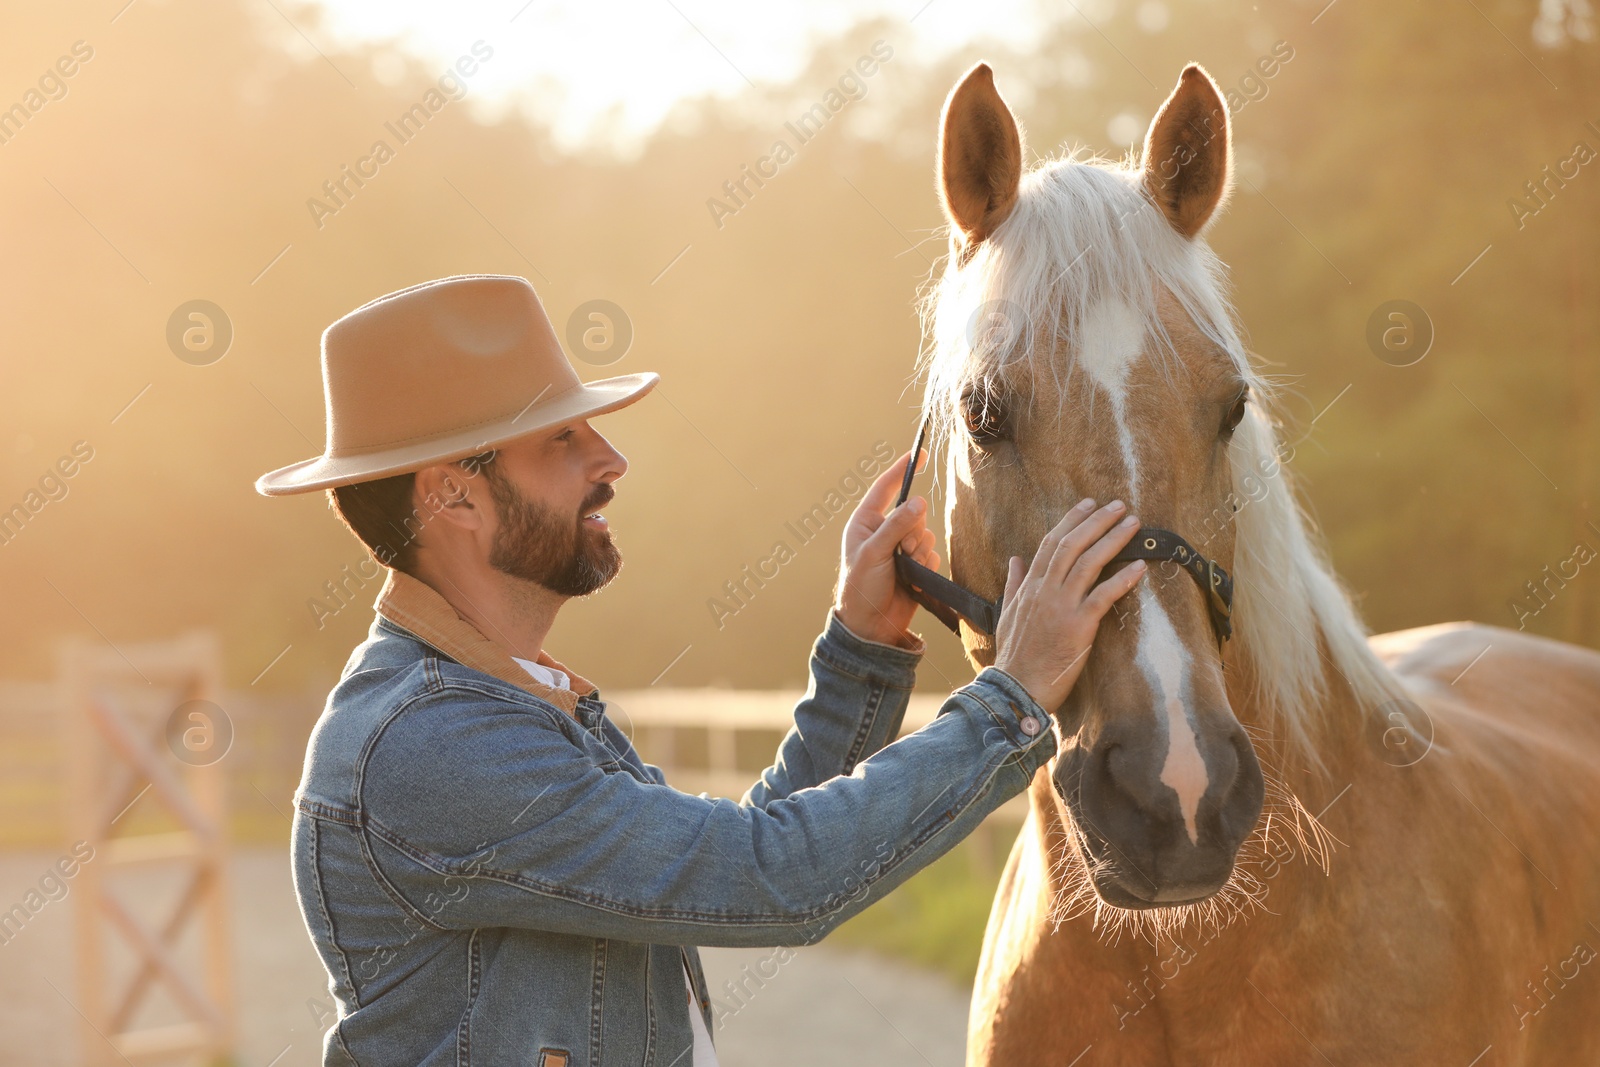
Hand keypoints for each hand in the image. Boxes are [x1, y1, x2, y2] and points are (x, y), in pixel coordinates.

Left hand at [833, 448, 939, 647]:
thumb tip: (920, 501)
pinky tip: (915, 578)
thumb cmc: (861, 587)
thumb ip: (897, 526)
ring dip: (920, 550)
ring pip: (925, 533)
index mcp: (865, 522)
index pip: (885, 488)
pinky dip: (926, 564)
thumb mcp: (875, 553)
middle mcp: (883, 531)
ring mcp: (900, 548)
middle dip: (914, 530)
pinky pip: (931, 553)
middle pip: (913, 512)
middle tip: (905, 550)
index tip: (918, 454)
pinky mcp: (914, 565)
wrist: (872, 625)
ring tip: (907, 567)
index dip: (901, 470)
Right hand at [993, 498, 1146, 713]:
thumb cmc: (1014, 656)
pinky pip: (1104, 596)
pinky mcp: (1078, 626)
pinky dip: (1122, 578)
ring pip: (1089, 563)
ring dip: (1113, 540)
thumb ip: (1014, 584)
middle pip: (1073, 545)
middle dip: (1098, 521)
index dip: (1072, 520)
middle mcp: (1045, 590)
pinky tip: (1139, 566)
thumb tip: (1015, 559)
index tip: (1089, 504)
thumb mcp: (1007, 614)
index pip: (1051, 543)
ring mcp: (1062, 606)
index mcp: (1030, 586)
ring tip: (1134, 524)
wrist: (1017, 688)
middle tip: (1119, 506)